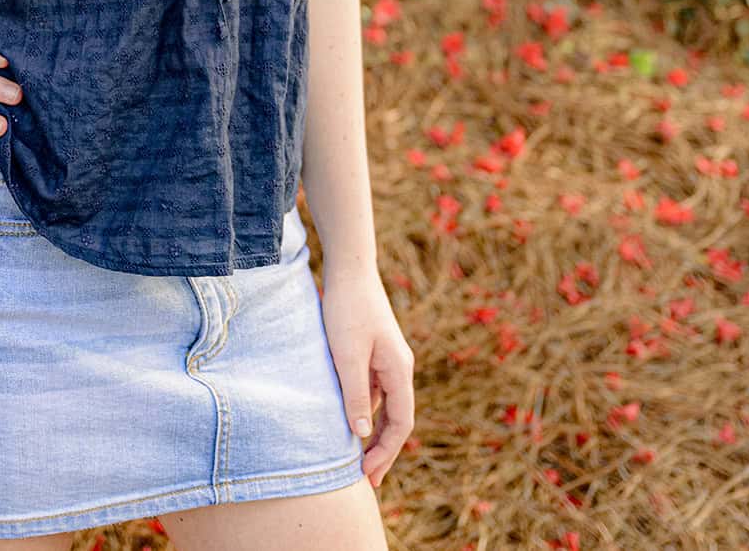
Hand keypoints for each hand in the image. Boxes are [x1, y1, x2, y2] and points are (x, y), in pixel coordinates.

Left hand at [319, 266, 413, 488]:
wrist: (349, 270)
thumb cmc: (346, 309)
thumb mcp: (346, 355)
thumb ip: (355, 394)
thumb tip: (363, 434)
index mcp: (399, 370)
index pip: (401, 424)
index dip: (386, 453)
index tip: (368, 475)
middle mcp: (400, 368)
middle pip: (398, 420)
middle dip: (383, 450)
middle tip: (366, 479)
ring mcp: (389, 361)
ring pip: (387, 407)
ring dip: (375, 434)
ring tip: (358, 459)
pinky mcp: (376, 354)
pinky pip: (376, 392)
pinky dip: (368, 412)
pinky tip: (351, 423)